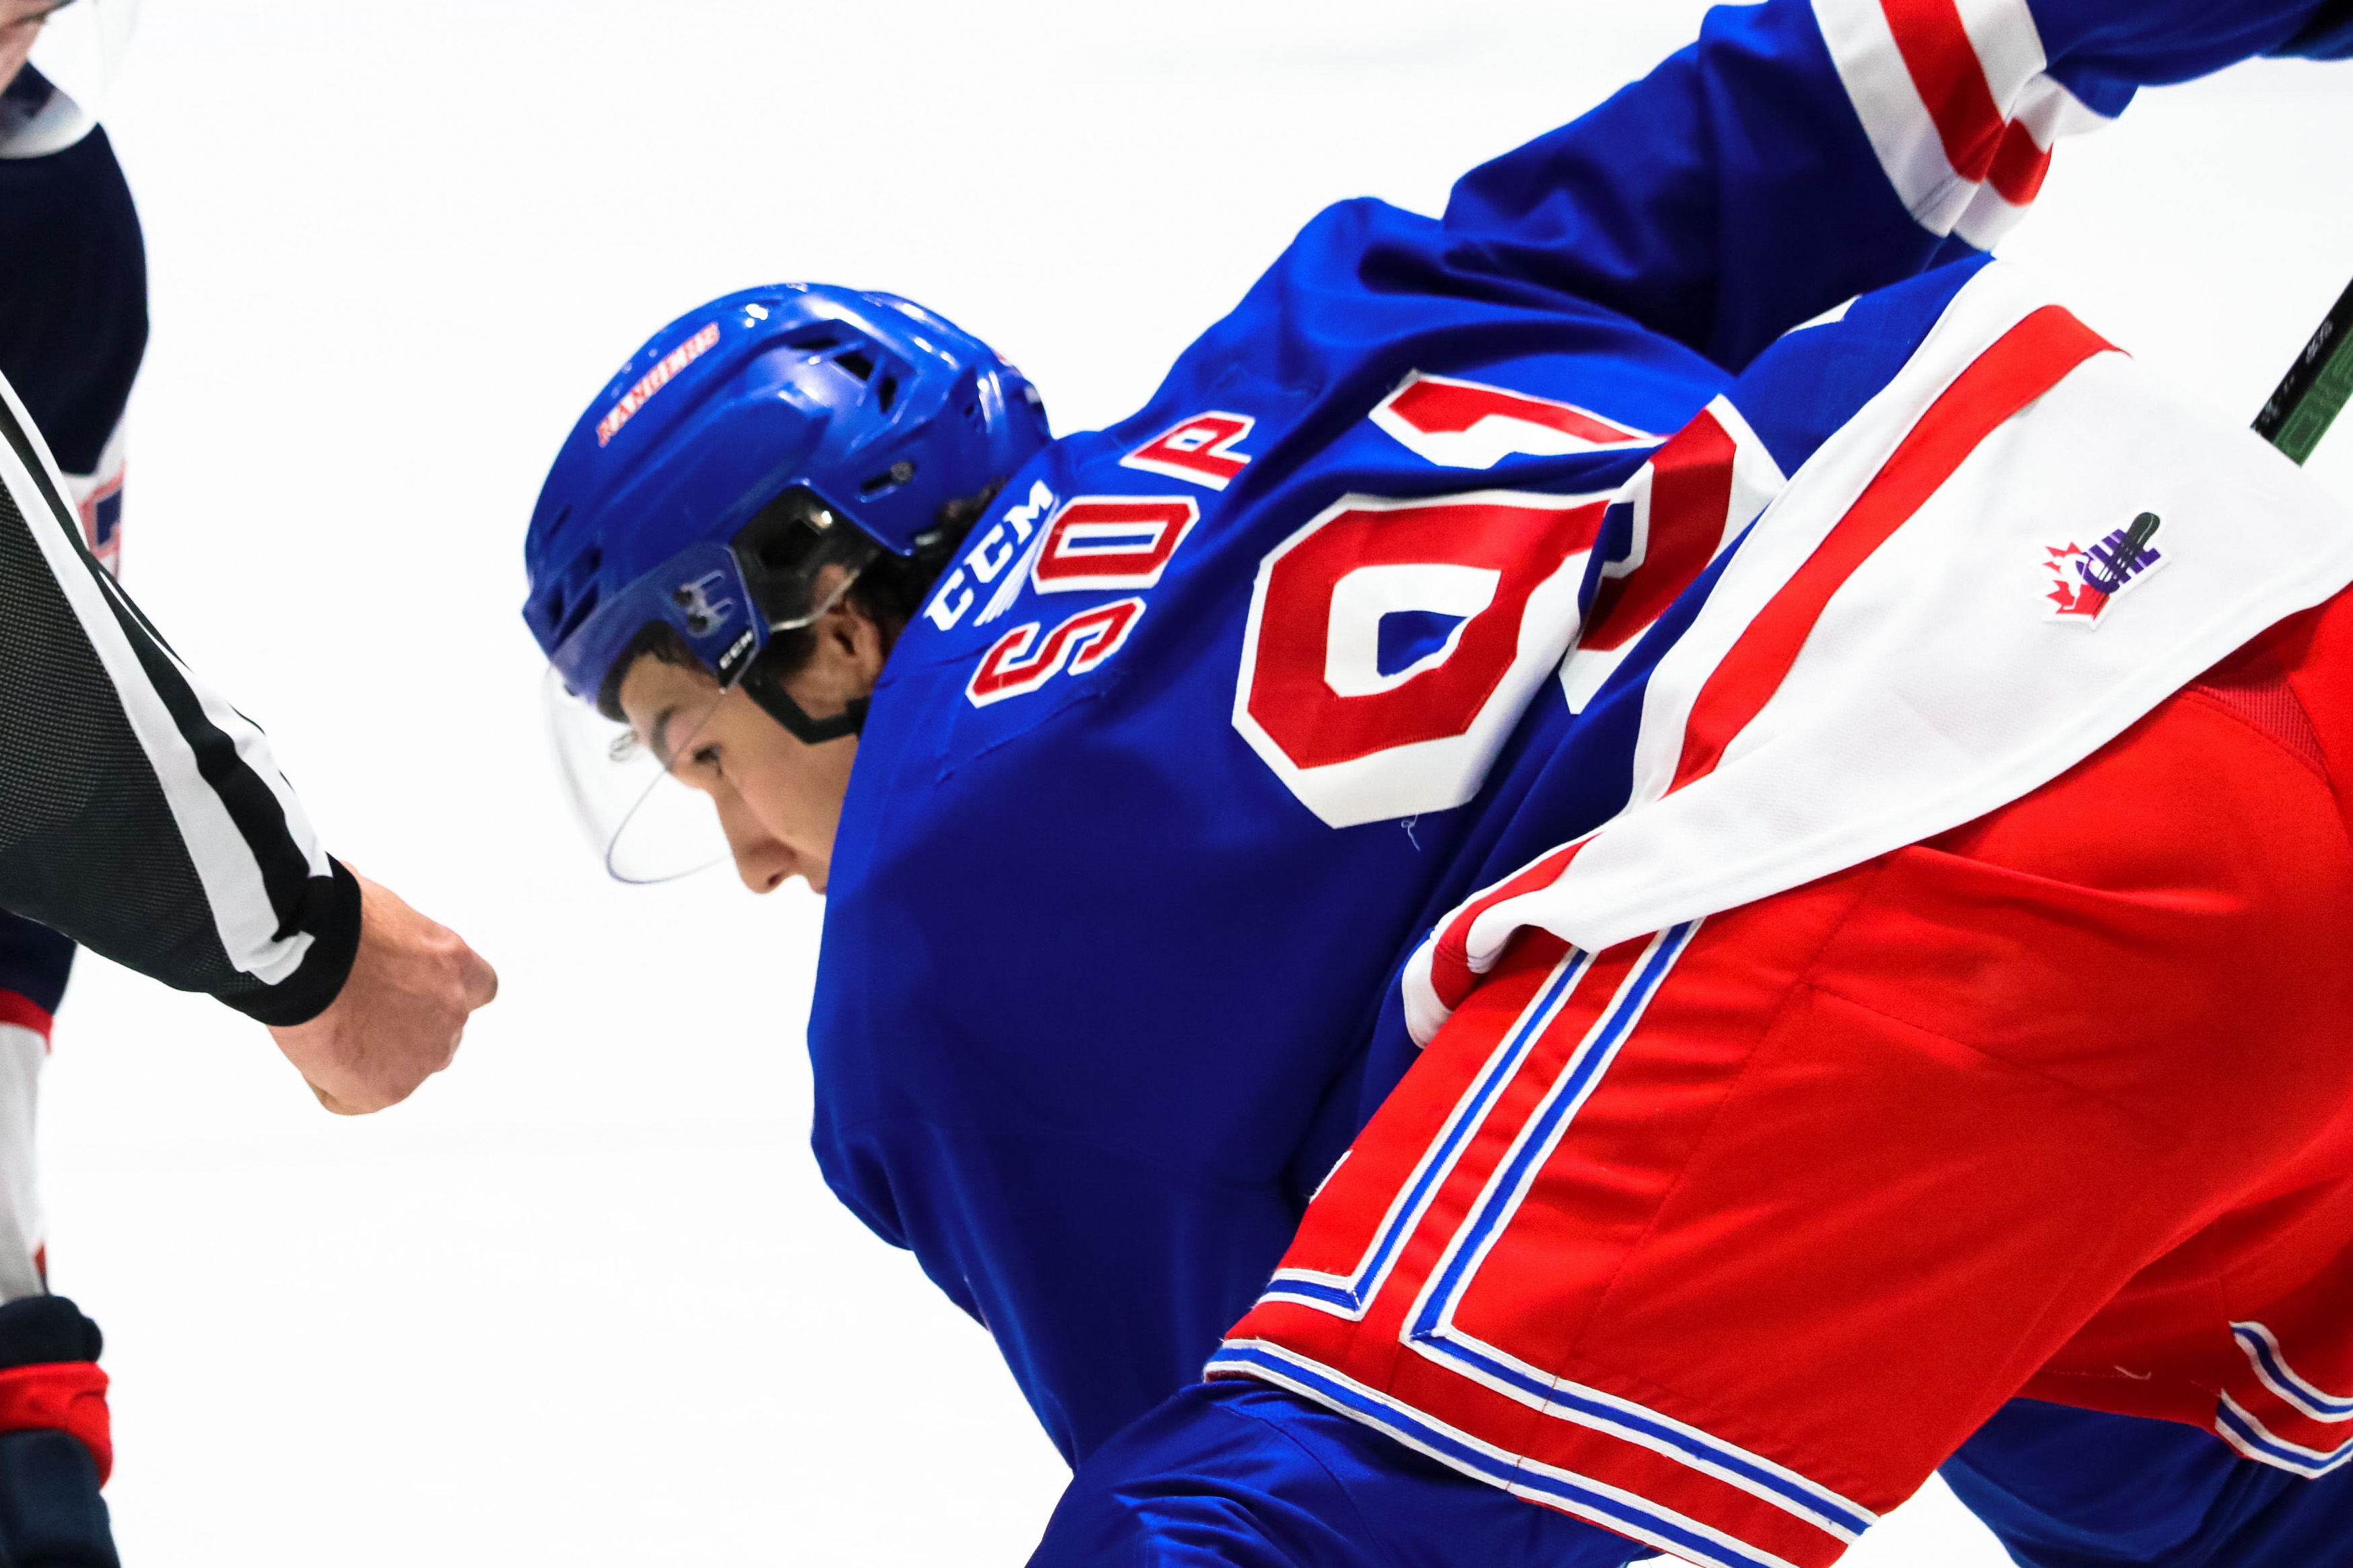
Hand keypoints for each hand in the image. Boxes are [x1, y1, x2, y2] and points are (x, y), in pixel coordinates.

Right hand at [267, 871, 497, 1113]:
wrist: (310, 950)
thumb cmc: (330, 915)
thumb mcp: (378, 911)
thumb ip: (390, 934)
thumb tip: (363, 915)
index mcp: (455, 963)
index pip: (478, 988)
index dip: (444, 991)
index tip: (412, 989)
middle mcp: (452, 1012)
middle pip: (437, 1034)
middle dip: (402, 1029)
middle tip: (353, 1012)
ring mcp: (425, 1055)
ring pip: (400, 1070)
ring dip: (368, 1058)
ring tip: (324, 1026)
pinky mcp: (387, 1089)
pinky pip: (354, 1097)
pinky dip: (329, 1082)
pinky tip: (310, 1050)